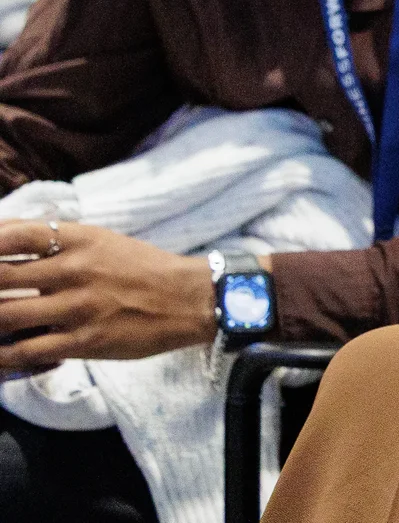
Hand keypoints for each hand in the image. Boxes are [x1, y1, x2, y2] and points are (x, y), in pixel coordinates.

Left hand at [0, 221, 216, 366]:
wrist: (189, 299)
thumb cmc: (142, 268)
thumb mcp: (103, 241)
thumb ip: (58, 242)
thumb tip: (6, 239)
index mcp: (81, 240)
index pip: (17, 234)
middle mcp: (75, 270)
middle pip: (1, 276)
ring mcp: (77, 307)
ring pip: (5, 316)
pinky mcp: (83, 341)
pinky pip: (26, 351)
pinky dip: (2, 355)